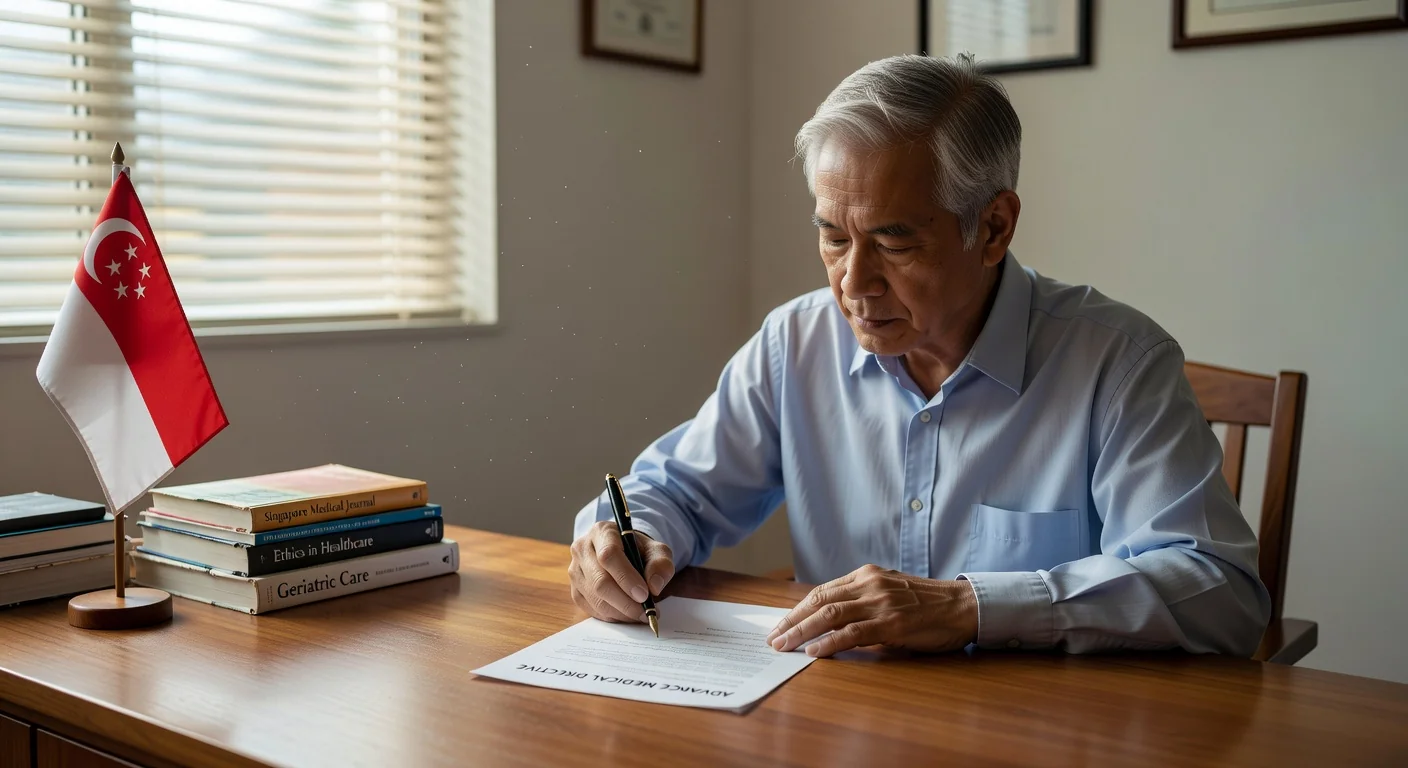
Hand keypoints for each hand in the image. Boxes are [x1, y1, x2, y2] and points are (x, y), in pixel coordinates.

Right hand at [569, 520, 674, 623]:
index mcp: (602, 532)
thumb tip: (654, 586)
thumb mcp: (657, 551)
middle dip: (625, 602)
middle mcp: (583, 549)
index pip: (609, 555)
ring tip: (641, 614)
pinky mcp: (575, 590)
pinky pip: (592, 609)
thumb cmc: (640, 551)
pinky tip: (627, 614)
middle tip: (646, 612)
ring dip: (621, 612)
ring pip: (595, 598)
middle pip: (600, 581)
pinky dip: (613, 616)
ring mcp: (575, 571)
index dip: (626, 577)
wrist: (625, 555)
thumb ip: (660, 564)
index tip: (644, 594)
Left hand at [765, 565, 978, 657]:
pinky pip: (853, 632)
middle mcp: (869, 584)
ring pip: (830, 615)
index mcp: (866, 575)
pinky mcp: (892, 624)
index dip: (798, 609)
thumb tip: (830, 621)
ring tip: (784, 646)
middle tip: (773, 638)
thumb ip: (862, 601)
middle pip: (819, 601)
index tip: (781, 624)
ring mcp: (880, 603)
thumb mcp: (890, 592)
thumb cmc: (927, 604)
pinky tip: (814, 651)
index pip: (822, 591)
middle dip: (792, 621)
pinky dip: (830, 642)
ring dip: (802, 632)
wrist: (963, 606)